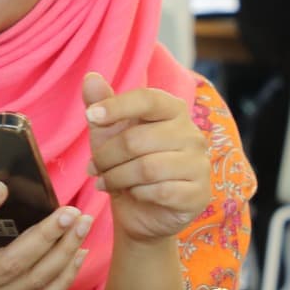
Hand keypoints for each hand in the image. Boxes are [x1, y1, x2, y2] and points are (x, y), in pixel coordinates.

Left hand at [82, 72, 209, 242]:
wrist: (141, 212)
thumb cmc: (126, 165)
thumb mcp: (108, 135)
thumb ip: (102, 105)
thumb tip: (90, 76)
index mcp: (173, 111)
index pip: (148, 99)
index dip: (118, 106)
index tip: (91, 116)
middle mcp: (192, 134)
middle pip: (138, 139)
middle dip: (106, 156)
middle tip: (93, 167)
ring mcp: (199, 164)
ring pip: (147, 168)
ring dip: (117, 177)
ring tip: (104, 182)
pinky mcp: (199, 193)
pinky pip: (160, 192)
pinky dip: (137, 194)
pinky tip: (129, 195)